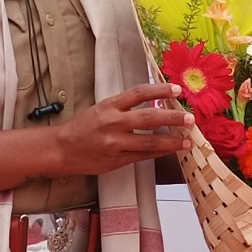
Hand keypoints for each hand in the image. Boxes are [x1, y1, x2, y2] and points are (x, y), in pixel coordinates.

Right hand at [52, 83, 193, 176]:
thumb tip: (155, 104)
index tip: (177, 90)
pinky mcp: (117, 160)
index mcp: (109, 106)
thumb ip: (125, 107)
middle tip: (189, 118)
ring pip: (150, 141)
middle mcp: (113, 123)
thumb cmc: (83, 127)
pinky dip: (159, 153)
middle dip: (172, 118)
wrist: (62, 149)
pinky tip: (170, 151)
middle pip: (149, 118)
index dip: (160, 90)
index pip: (139, 93)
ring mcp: (115, 143)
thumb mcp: (101, 109)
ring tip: (186, 140)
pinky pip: (143, 156)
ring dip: (171, 141)